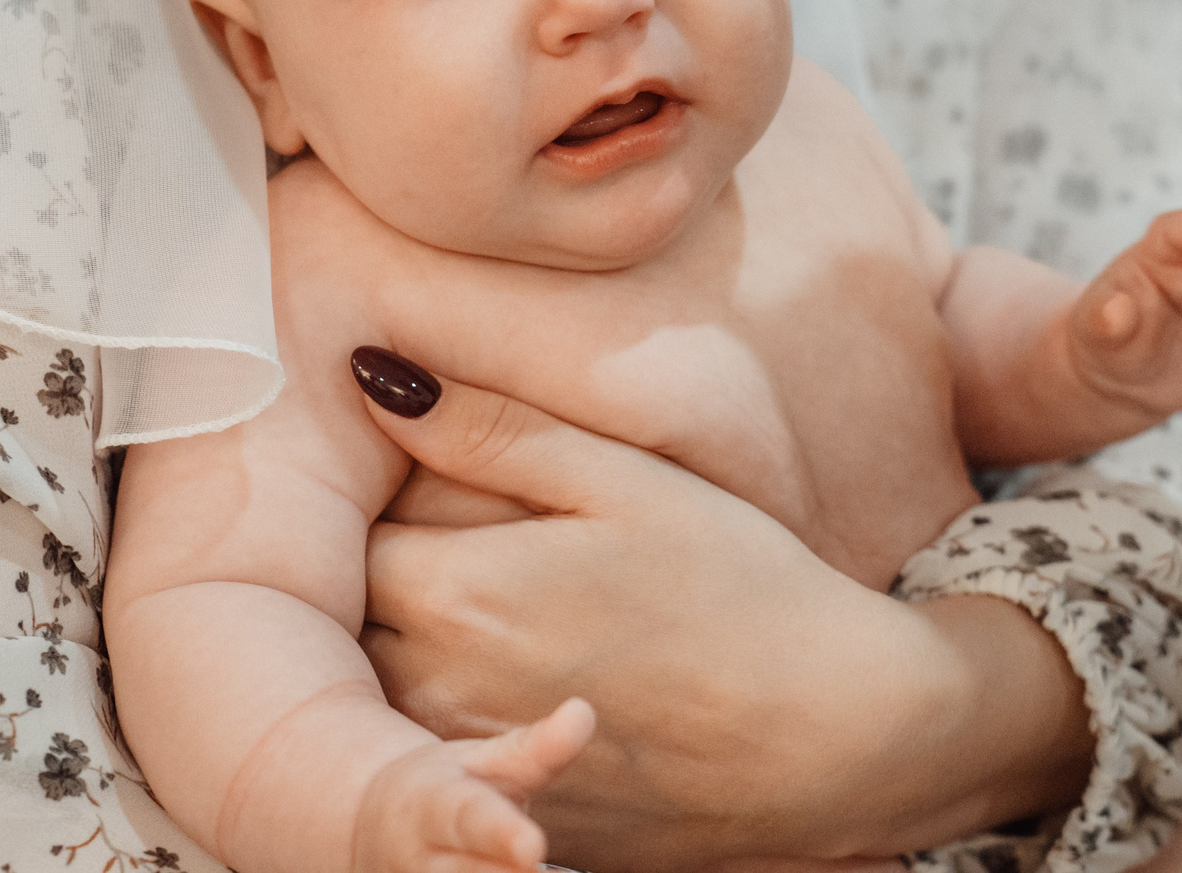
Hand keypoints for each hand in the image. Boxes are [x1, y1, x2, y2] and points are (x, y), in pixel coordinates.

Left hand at [346, 359, 1092, 870]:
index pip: (348, 527)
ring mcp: (462, 764)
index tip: (441, 472)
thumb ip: (490, 429)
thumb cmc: (741, 591)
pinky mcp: (504, 809)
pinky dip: (455, 708)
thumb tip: (371, 372)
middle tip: (478, 533)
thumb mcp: (625, 480)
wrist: (834, 739)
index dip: (387, 490)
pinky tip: (539, 674)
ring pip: (384, 680)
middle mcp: (432, 690)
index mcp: (453, 593)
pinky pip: (431, 748)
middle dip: (392, 562)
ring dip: (416, 636)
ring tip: (517, 604)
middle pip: (354, 610)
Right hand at [355, 701, 594, 872]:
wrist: (370, 827)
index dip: (501, 835)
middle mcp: (422, 864)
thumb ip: (537, 747)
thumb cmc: (446, 788)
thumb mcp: (485, 760)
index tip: (533, 847)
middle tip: (544, 869)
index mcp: (436, 805)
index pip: (470, 819)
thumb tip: (585, 712)